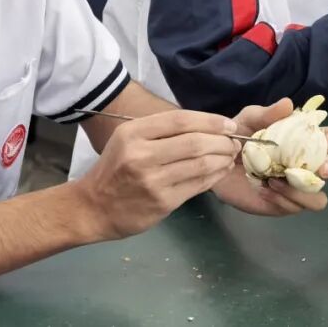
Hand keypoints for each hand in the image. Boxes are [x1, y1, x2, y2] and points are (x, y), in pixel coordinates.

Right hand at [76, 109, 239, 239]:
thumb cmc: (114, 169)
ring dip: (222, 159)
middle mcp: (142, 155)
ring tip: (230, 156)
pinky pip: (197, 185)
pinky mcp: (162, 202)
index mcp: (133, 133)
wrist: (93, 207)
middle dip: (222, 141)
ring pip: (200, 165)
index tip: (228, 124)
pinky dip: (214, 176)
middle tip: (234, 142)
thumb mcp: (127, 140)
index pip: (180, 120)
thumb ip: (159, 132)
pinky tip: (220, 171)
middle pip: (194, 142)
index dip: (210, 121)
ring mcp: (153, 180)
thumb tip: (204, 126)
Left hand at [212, 99, 327, 215]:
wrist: (216, 160)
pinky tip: (265, 188)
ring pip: (321, 198)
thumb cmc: (238, 136)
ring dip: (304, 191)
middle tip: (320, 168)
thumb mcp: (249, 119)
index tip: (327, 141)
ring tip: (279, 180)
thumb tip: (288, 104)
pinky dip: (283, 199)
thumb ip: (267, 113)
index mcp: (307, 140)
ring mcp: (299, 187)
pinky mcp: (284, 204)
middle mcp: (309, 164)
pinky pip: (296, 208)